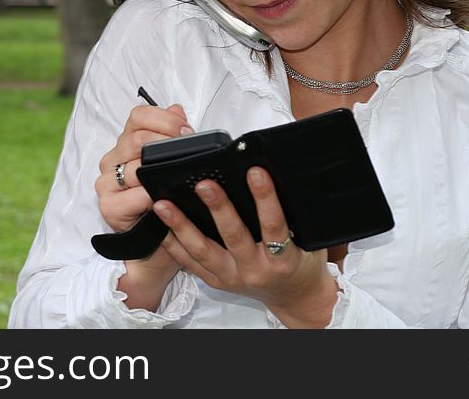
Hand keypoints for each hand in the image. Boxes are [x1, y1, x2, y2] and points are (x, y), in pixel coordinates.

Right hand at [96, 103, 192, 308]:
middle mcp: (112, 160)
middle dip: (166, 141)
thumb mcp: (174, 167)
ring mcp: (106, 184)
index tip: (186, 130)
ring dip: (158, 169)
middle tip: (188, 149)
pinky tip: (162, 198)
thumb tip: (178, 108)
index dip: (163, 118)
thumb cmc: (168, 205)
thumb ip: (173, 135)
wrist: (159, 249)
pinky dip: (149, 195)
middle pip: (134, 137)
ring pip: (132, 165)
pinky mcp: (108, 207)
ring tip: (178, 175)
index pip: (138, 116)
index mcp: (126, 144)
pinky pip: (131, 195)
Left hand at [153, 166, 338, 327]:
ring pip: (202, 251)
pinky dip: (174, 243)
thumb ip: (292, 214)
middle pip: (233, 237)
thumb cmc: (302, 264)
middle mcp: (255, 270)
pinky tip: (160, 226)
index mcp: (283, 259)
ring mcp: (232, 277)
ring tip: (163, 204)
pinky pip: (191, 262)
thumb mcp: (308, 240)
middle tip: (204, 184)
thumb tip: (275, 174)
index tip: (255, 172)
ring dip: (181, 225)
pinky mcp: (217, 281)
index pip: (274, 225)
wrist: (295, 297)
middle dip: (218, 208)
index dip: (265, 198)